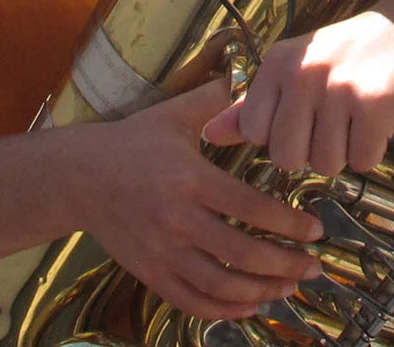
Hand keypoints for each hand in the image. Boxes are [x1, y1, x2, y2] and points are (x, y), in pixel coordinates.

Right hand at [76, 80, 322, 320]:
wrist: (78, 177)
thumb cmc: (132, 142)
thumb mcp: (174, 115)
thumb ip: (216, 101)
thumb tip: (255, 81)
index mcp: (191, 179)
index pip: (251, 208)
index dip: (288, 224)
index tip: (315, 230)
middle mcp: (177, 220)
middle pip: (241, 253)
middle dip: (285, 265)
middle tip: (313, 267)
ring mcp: (162, 251)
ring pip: (220, 284)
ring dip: (260, 292)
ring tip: (288, 288)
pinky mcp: (149, 273)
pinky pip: (190, 301)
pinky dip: (223, 311)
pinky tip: (248, 307)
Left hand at [205, 9, 393, 176]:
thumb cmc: (355, 52)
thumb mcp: (298, 69)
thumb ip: (255, 105)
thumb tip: (207, 135)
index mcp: (278, 63)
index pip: (254, 133)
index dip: (282, 136)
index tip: (306, 115)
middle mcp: (303, 74)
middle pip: (286, 157)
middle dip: (312, 152)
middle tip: (335, 121)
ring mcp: (338, 89)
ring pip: (326, 164)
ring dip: (346, 151)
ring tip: (359, 116)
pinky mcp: (374, 105)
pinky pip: (362, 161)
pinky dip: (374, 150)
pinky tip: (380, 120)